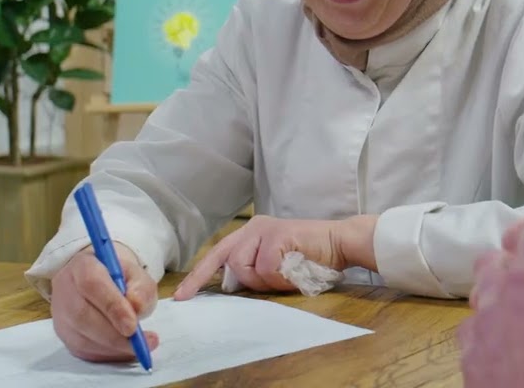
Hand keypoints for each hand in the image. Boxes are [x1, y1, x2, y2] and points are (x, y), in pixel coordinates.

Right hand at [50, 242, 160, 362]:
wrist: (98, 281)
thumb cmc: (119, 278)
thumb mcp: (136, 274)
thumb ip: (141, 287)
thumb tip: (136, 307)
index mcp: (82, 265)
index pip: (91, 284)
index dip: (112, 307)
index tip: (132, 326)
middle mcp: (65, 289)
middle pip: (82, 316)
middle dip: (114, 335)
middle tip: (140, 342)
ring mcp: (60, 315)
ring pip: (81, 338)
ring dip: (113, 348)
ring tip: (140, 347)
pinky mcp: (64, 335)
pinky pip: (83, 351)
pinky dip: (108, 355)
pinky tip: (125, 351)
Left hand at [172, 214, 377, 298]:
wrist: (340, 243)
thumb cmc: (310, 258)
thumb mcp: (275, 265)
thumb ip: (253, 271)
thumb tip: (230, 287)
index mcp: (251, 233)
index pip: (217, 254)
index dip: (198, 275)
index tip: (183, 296)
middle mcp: (253, 227)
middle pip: (225, 259)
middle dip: (232, 279)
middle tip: (230, 290)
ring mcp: (265, 229)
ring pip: (243, 267)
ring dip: (263, 281)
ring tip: (285, 277)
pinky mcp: (277, 235)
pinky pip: (265, 268)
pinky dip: (279, 278)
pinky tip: (295, 272)